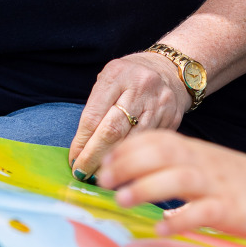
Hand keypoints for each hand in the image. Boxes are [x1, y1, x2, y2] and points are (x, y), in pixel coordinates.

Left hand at [68, 52, 188, 181]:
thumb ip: (96, 107)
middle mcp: (139, 87)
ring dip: (113, 162)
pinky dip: (132, 158)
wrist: (170, 70)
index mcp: (117, 74)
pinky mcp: (171, 119)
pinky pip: (148, 144)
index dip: (82, 142)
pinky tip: (122, 169)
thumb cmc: (130, 78)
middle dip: (94, 156)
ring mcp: (158, 103)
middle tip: (82, 172)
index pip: (94, 115)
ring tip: (99, 175)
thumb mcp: (109, 80)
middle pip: (112, 131)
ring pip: (131, 141)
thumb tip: (81, 147)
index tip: (74, 159)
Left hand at [97, 130, 245, 237]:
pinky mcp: (230, 210)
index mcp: (197, 151)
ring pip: (178, 178)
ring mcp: (218, 185)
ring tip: (122, 200)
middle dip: (128, 164)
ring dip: (146, 187)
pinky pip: (203, 212)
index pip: (157, 139)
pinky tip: (161, 228)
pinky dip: (180, 219)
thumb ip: (176, 165)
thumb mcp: (207, 165)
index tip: (105, 162)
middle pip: (162, 154)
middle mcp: (204, 163)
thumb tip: (134, 173)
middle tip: (104, 180)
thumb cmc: (241, 183)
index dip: (128, 148)